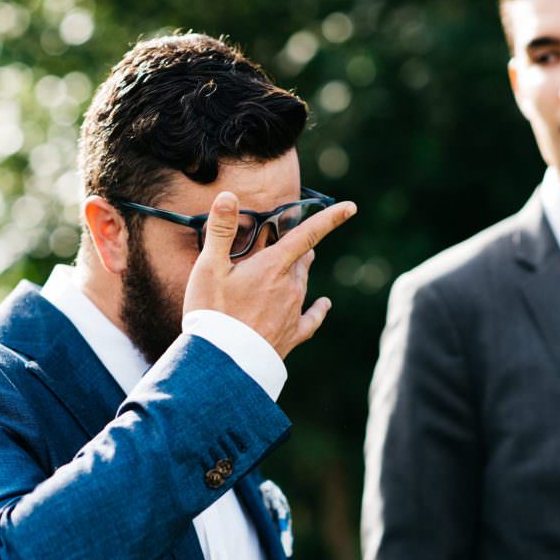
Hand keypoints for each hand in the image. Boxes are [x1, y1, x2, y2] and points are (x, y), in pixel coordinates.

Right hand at [183, 191, 356, 358]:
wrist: (223, 364)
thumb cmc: (213, 313)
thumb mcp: (209, 268)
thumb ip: (220, 230)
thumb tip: (228, 195)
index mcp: (273, 266)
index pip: (307, 234)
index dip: (330, 218)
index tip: (351, 207)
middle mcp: (290, 287)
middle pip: (302, 259)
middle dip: (298, 249)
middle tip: (292, 242)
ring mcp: (294, 312)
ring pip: (303, 284)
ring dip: (299, 273)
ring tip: (296, 266)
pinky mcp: (292, 335)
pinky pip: (311, 318)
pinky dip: (317, 309)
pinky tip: (324, 306)